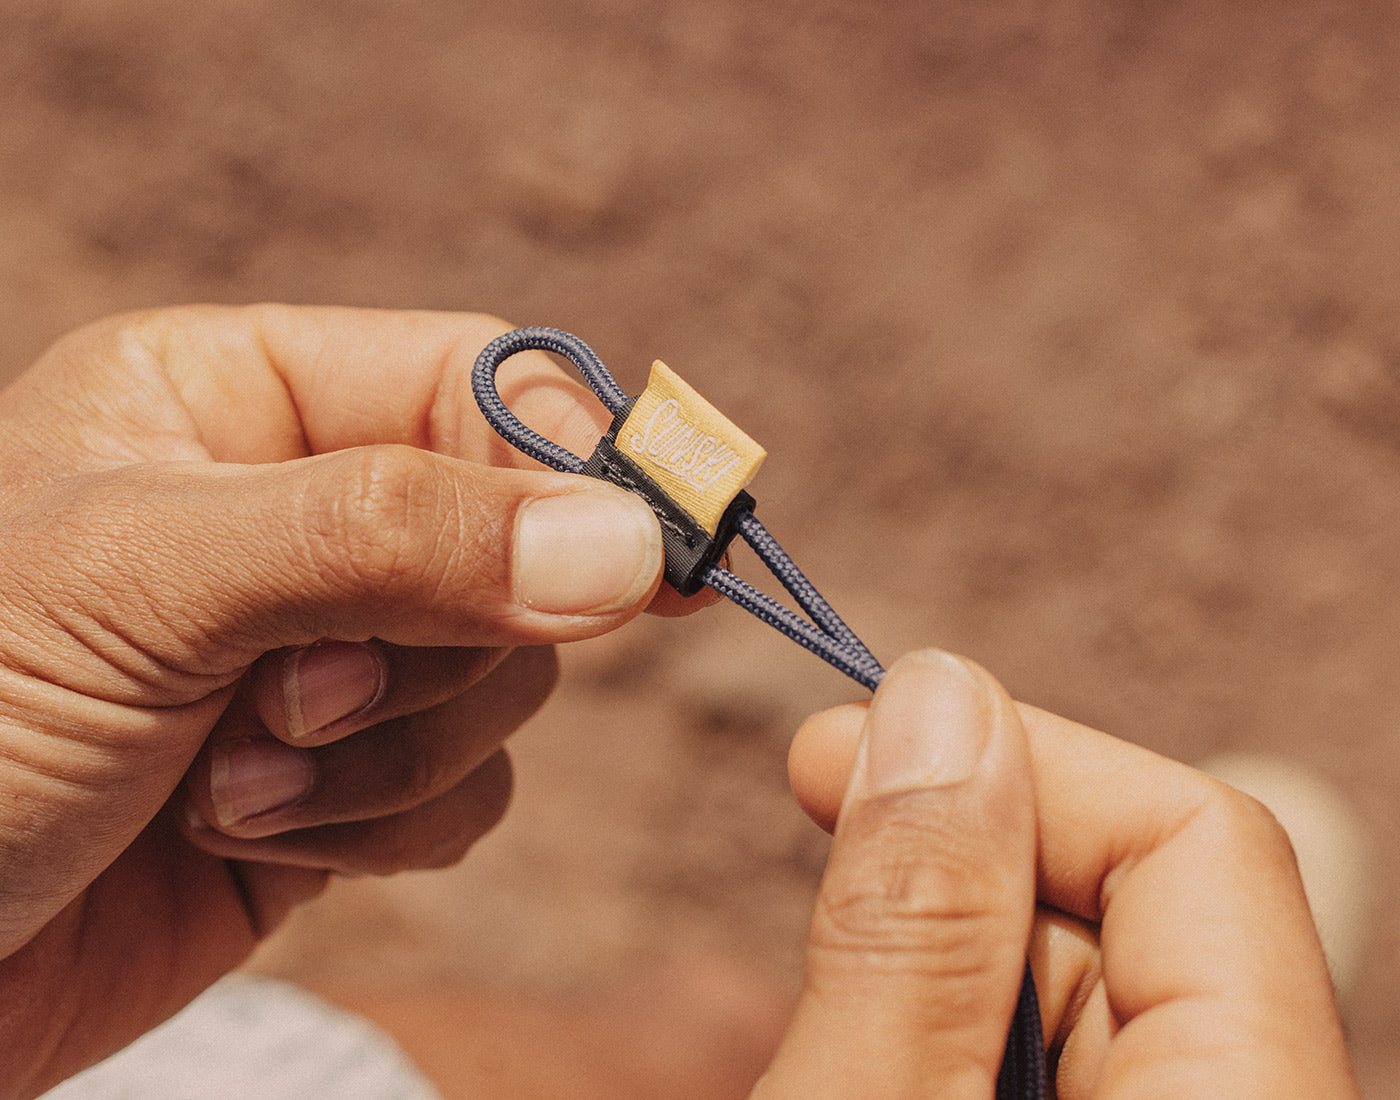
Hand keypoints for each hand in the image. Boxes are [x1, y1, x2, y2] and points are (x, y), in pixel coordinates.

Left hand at [0, 305, 694, 1098]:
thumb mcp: (149, 582)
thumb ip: (391, 534)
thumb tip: (631, 541)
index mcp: (236, 399)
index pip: (477, 386)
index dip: (578, 465)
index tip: (670, 553)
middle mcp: (296, 514)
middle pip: (515, 546)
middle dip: (428, 648)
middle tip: (293, 697)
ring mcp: (328, 654)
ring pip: (504, 681)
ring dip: (392, 753)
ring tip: (233, 780)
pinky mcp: (344, 784)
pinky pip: (468, 788)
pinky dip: (389, 826)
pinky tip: (251, 836)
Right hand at [761, 650, 1357, 1097]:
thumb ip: (919, 928)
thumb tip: (937, 696)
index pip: (1200, 845)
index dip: (1019, 763)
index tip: (845, 746)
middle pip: (1140, 910)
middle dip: (961, 863)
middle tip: (814, 840)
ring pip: (1091, 988)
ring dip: (946, 958)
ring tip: (840, 1007)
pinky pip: (1066, 1066)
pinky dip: (956, 1031)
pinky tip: (882, 1056)